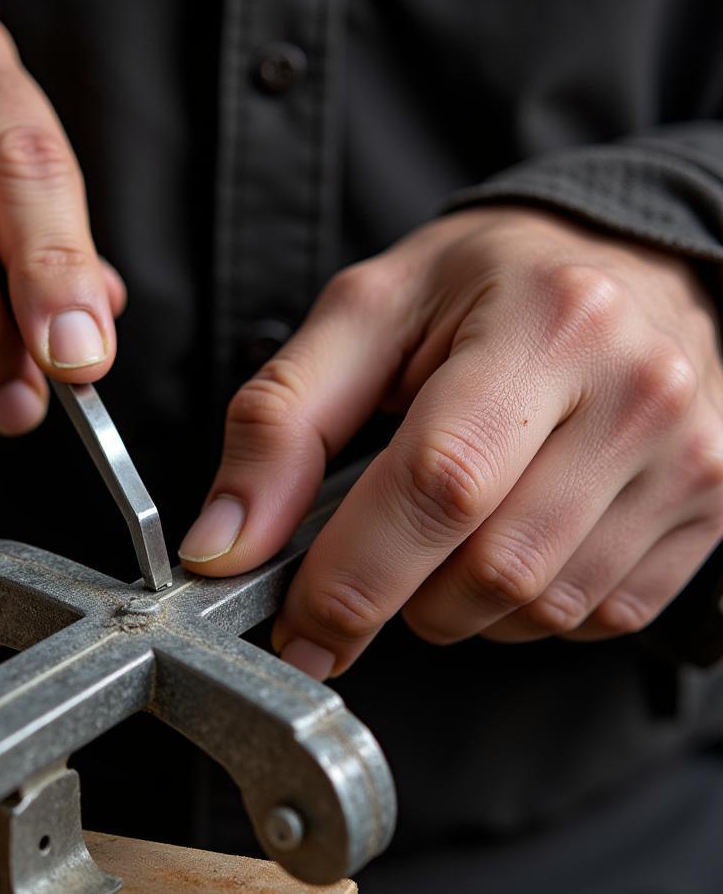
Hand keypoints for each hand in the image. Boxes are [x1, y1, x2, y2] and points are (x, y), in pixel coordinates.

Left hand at [180, 208, 722, 677]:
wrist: (632, 263)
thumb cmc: (488, 283)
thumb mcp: (365, 316)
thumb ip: (281, 423)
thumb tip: (221, 544)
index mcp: (543, 327)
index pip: (436, 486)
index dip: (352, 579)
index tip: (298, 630)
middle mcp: (638, 395)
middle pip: (490, 570)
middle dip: (401, 594)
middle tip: (377, 550)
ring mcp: (690, 462)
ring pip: (540, 609)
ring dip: (461, 603)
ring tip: (452, 525)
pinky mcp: (714, 510)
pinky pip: (596, 616)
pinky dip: (527, 606)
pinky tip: (516, 535)